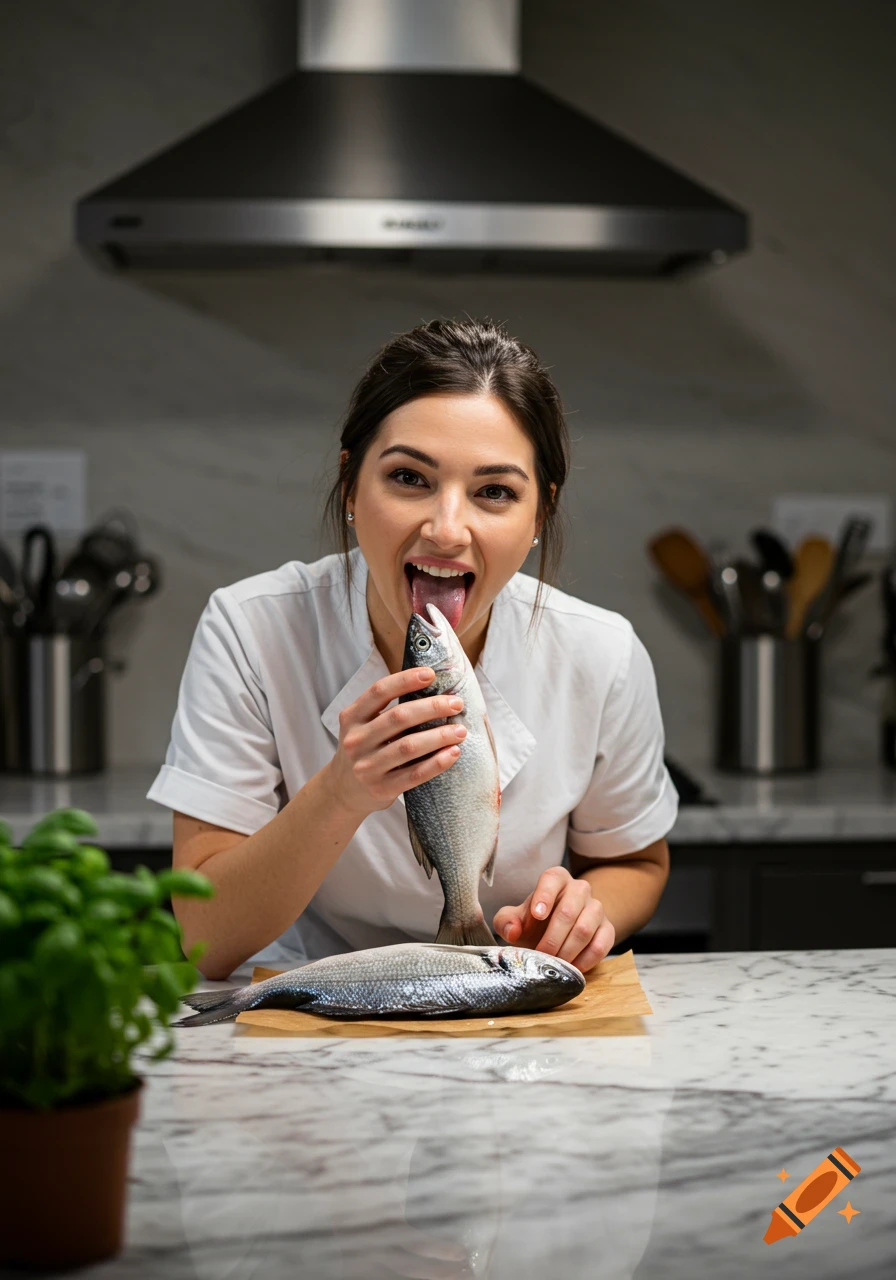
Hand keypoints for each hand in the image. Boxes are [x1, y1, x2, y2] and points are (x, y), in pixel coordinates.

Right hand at [326, 667, 467, 819]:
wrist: (343, 791)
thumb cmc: (364, 749)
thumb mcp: (362, 726)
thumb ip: (386, 710)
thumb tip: (432, 688)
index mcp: (352, 717)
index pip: (379, 691)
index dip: (405, 680)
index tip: (431, 674)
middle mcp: (356, 740)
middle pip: (399, 717)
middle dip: (432, 707)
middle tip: (456, 704)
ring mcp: (367, 766)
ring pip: (409, 746)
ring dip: (439, 736)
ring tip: (460, 730)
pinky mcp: (381, 788)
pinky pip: (415, 774)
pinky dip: (437, 763)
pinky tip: (453, 753)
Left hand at [492, 867, 614, 972]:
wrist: (558, 934)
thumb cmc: (534, 924)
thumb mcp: (514, 920)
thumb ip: (506, 922)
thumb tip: (513, 931)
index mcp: (556, 879)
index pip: (552, 879)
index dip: (544, 896)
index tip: (536, 915)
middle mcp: (579, 889)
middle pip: (568, 910)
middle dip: (552, 937)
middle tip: (542, 954)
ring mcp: (596, 908)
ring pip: (585, 928)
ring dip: (567, 951)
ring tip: (555, 963)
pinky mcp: (607, 929)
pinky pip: (601, 944)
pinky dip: (585, 960)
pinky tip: (572, 968)